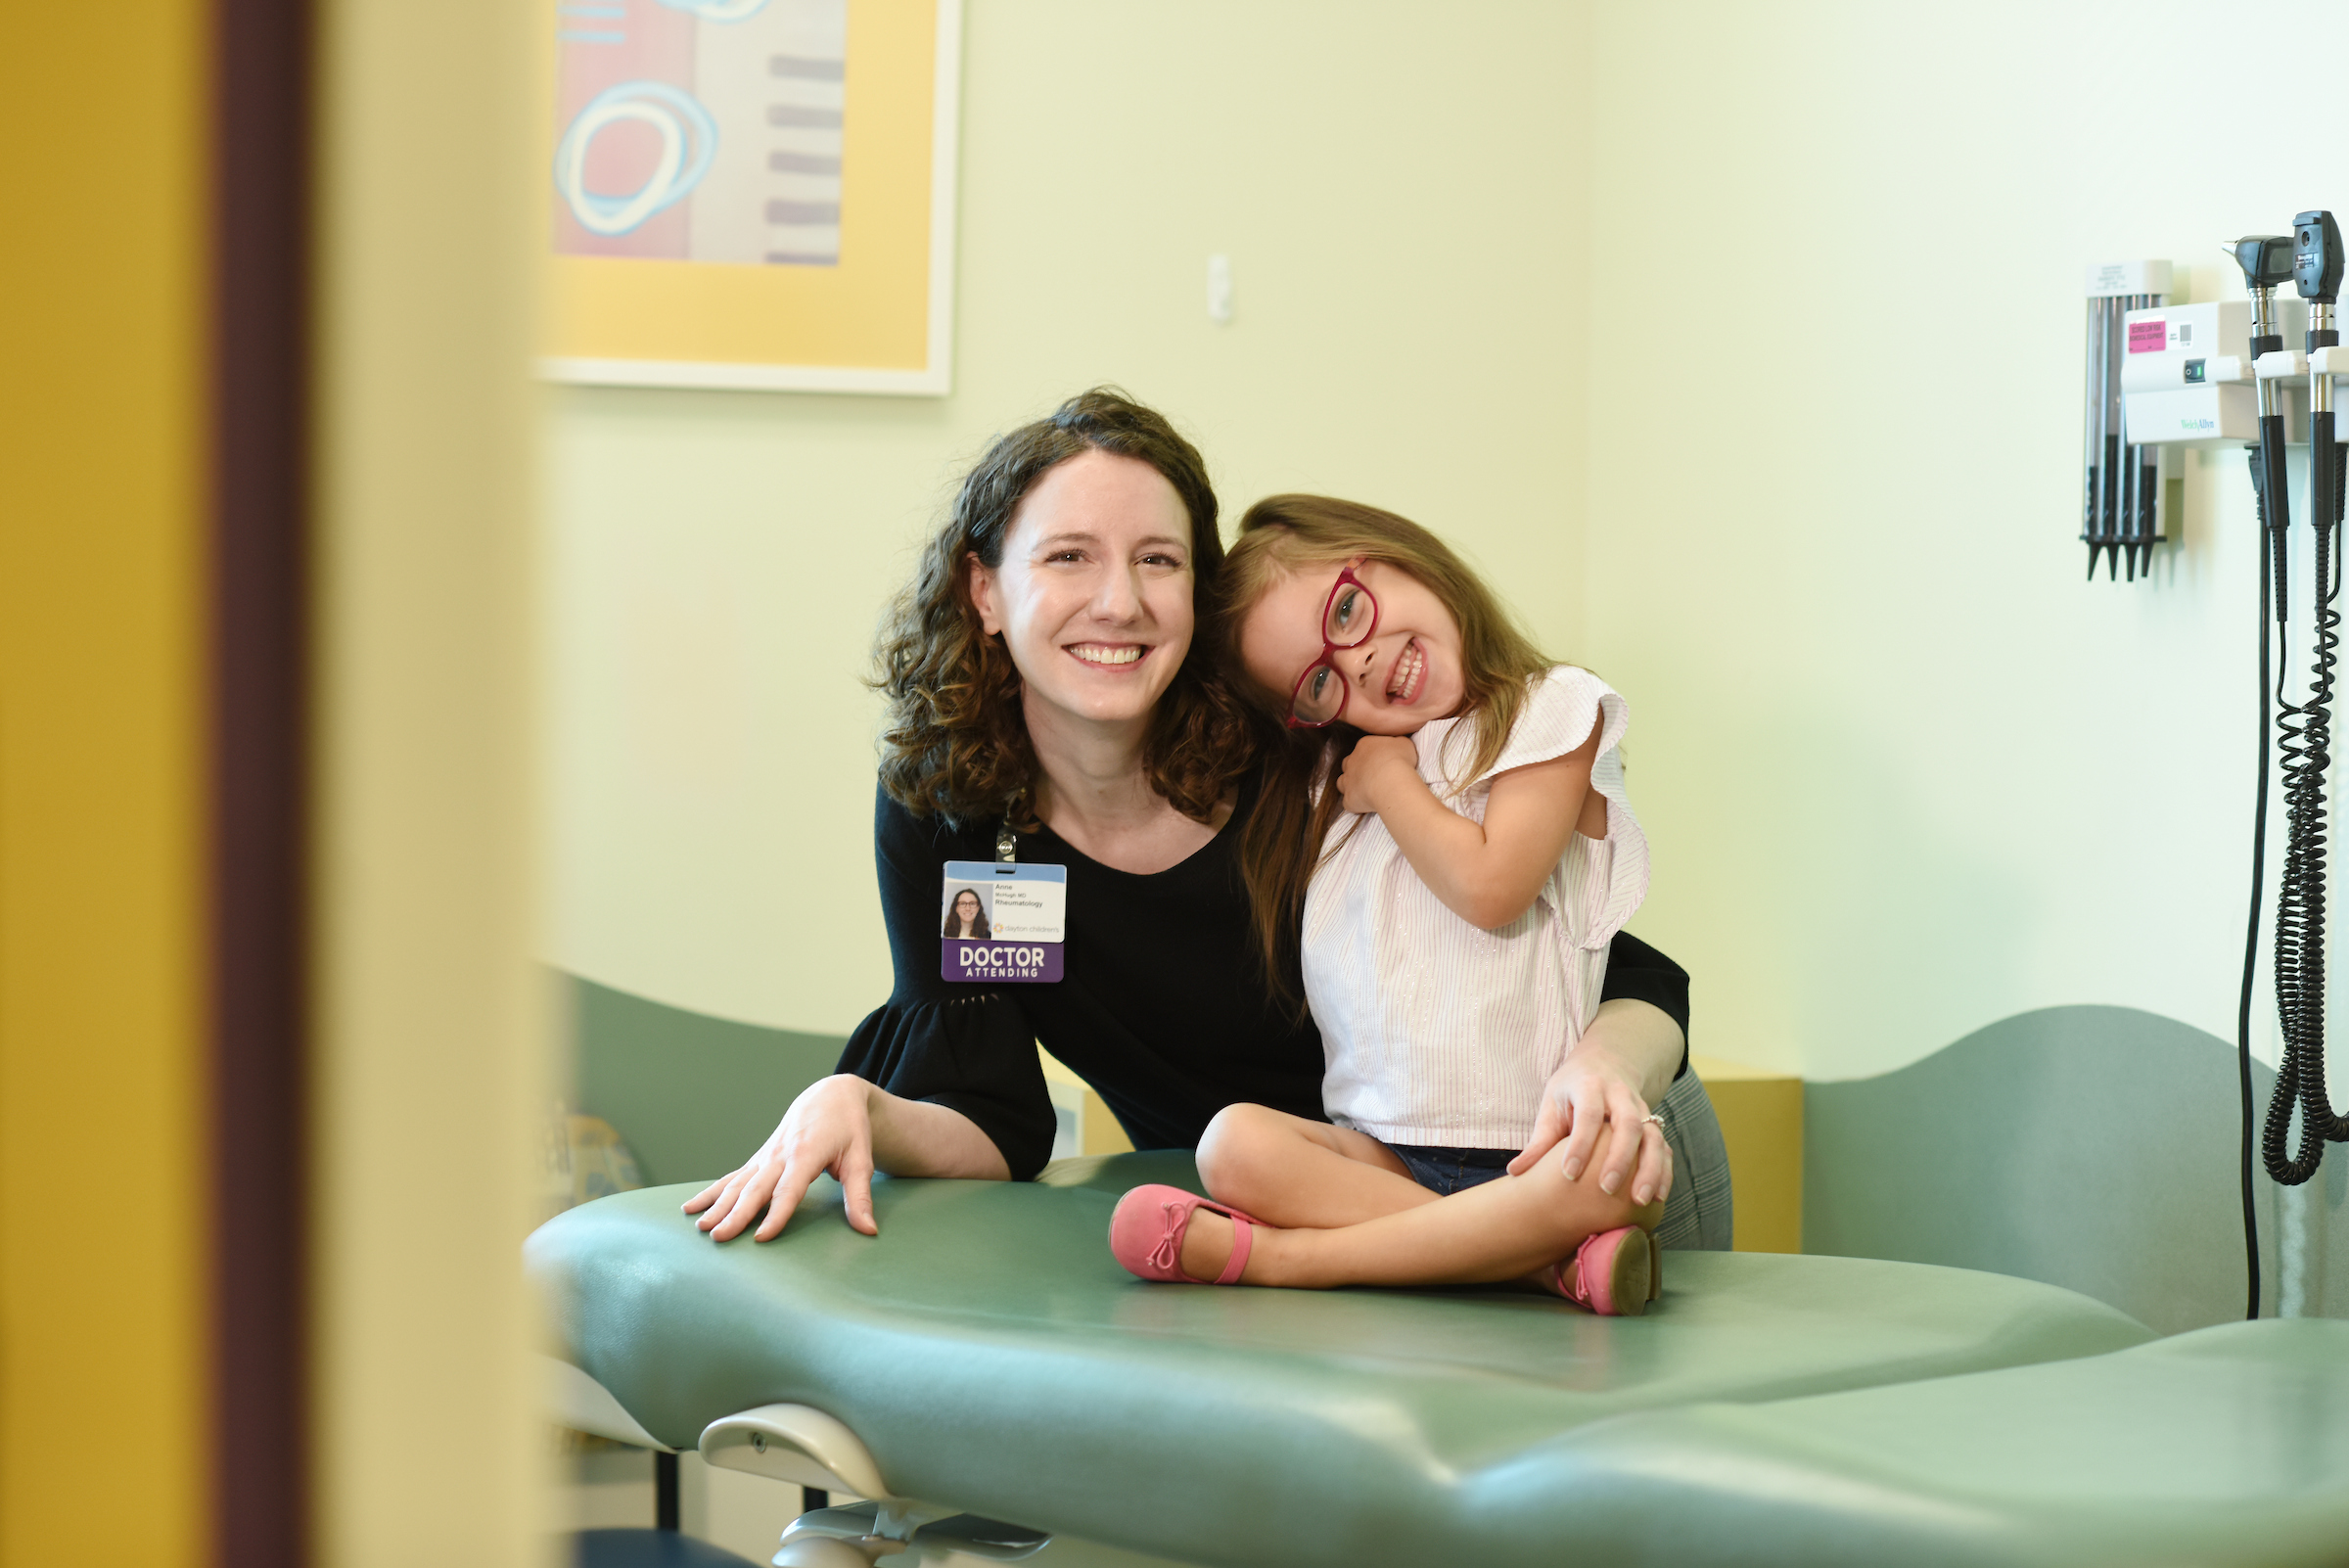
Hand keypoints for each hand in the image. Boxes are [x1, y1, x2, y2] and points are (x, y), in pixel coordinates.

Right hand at [681, 1074, 879, 1240]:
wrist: (830, 1095)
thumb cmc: (849, 1129)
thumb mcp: (861, 1159)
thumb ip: (861, 1196)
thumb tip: (869, 1231)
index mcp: (806, 1154)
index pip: (789, 1190)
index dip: (776, 1214)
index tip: (761, 1238)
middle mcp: (780, 1155)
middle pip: (755, 1189)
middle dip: (736, 1214)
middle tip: (718, 1237)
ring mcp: (765, 1156)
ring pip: (737, 1183)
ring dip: (717, 1205)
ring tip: (699, 1228)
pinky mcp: (758, 1159)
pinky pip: (731, 1177)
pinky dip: (710, 1193)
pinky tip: (691, 1208)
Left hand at [1335, 734, 1421, 815]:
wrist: (1392, 782)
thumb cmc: (1399, 761)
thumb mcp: (1405, 744)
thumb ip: (1397, 743)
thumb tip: (1397, 745)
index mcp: (1364, 746)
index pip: (1364, 748)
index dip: (1372, 756)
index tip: (1383, 763)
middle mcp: (1351, 761)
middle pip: (1348, 764)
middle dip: (1357, 769)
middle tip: (1373, 776)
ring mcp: (1347, 780)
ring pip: (1342, 782)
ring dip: (1351, 786)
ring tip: (1366, 791)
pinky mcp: (1348, 798)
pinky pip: (1348, 801)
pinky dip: (1355, 803)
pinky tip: (1367, 805)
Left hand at [1506, 1043, 1673, 1206]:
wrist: (1605, 1062)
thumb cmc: (1571, 1089)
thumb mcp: (1551, 1104)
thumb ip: (1539, 1140)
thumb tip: (1515, 1172)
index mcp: (1590, 1086)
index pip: (1588, 1115)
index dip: (1580, 1145)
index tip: (1569, 1174)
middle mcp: (1621, 1095)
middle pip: (1628, 1124)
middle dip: (1620, 1158)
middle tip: (1607, 1189)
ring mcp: (1642, 1108)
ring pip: (1653, 1136)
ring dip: (1650, 1169)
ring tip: (1640, 1200)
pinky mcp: (1654, 1124)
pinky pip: (1664, 1147)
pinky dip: (1664, 1171)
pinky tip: (1658, 1197)